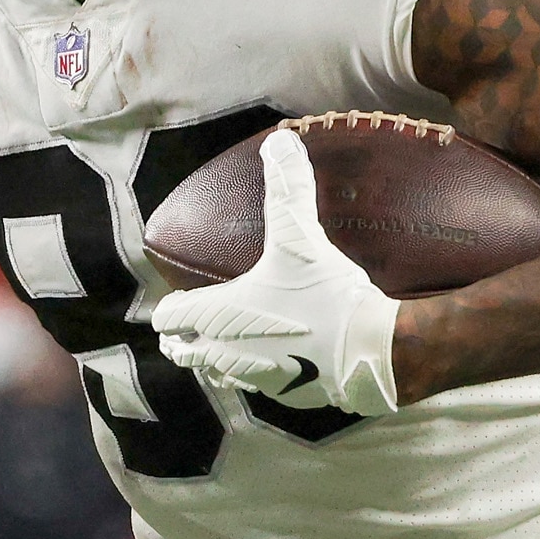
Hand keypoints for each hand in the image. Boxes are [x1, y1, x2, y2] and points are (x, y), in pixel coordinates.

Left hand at [151, 130, 401, 416]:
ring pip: (216, 374)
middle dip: (183, 340)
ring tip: (228, 343)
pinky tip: (275, 359)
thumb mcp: (301, 235)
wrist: (372, 350)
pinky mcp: (284, 399)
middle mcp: (223, 354)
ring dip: (216, 359)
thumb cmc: (325, 293)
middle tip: (190, 328)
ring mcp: (252, 380)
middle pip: (183, 353)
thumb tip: (281, 139)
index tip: (176, 302)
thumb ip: (287, 187)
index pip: (168, 317)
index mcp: (215, 317)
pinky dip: (257, 374)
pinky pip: (257, 388)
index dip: (169, 308)